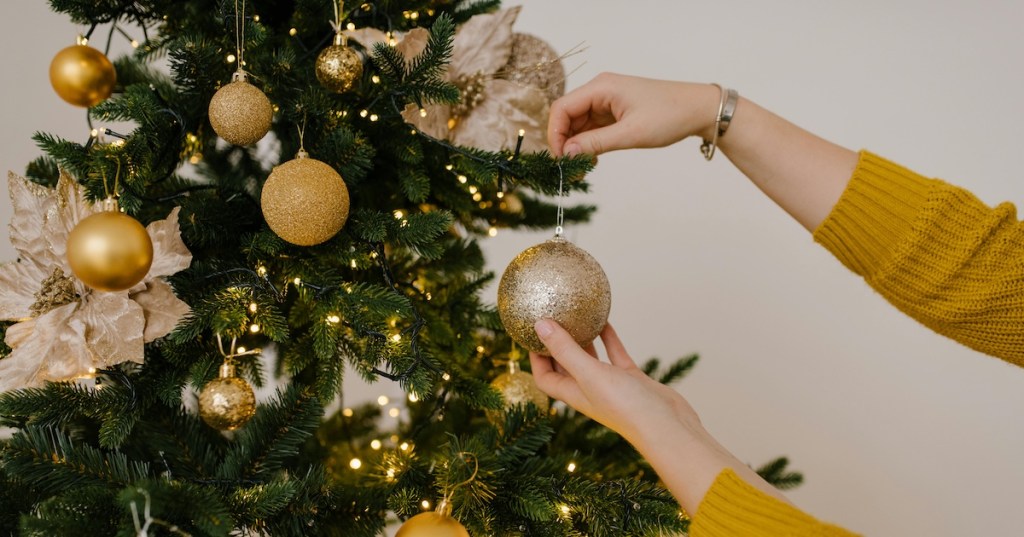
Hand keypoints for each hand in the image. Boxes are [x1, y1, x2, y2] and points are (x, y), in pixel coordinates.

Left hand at [529, 319, 791, 513]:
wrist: (668, 426)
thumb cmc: (627, 406)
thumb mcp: (590, 373)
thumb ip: (565, 349)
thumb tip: (540, 325)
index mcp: (574, 393)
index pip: (545, 377)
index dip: (535, 358)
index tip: (529, 333)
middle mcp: (589, 390)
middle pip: (565, 366)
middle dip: (556, 344)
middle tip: (551, 319)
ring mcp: (611, 384)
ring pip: (591, 358)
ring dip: (582, 338)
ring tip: (574, 315)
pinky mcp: (631, 379)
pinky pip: (615, 354)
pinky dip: (609, 338)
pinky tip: (605, 320)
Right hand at [547, 73, 719, 156]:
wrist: (699, 110)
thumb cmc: (669, 116)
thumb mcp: (631, 133)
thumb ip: (596, 143)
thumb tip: (567, 154)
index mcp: (601, 87)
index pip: (562, 108)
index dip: (555, 134)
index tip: (560, 159)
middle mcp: (599, 91)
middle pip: (567, 116)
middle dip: (564, 143)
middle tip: (569, 169)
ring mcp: (606, 102)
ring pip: (578, 124)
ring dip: (576, 146)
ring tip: (581, 168)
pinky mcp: (614, 112)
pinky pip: (591, 128)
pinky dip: (588, 144)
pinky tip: (592, 160)